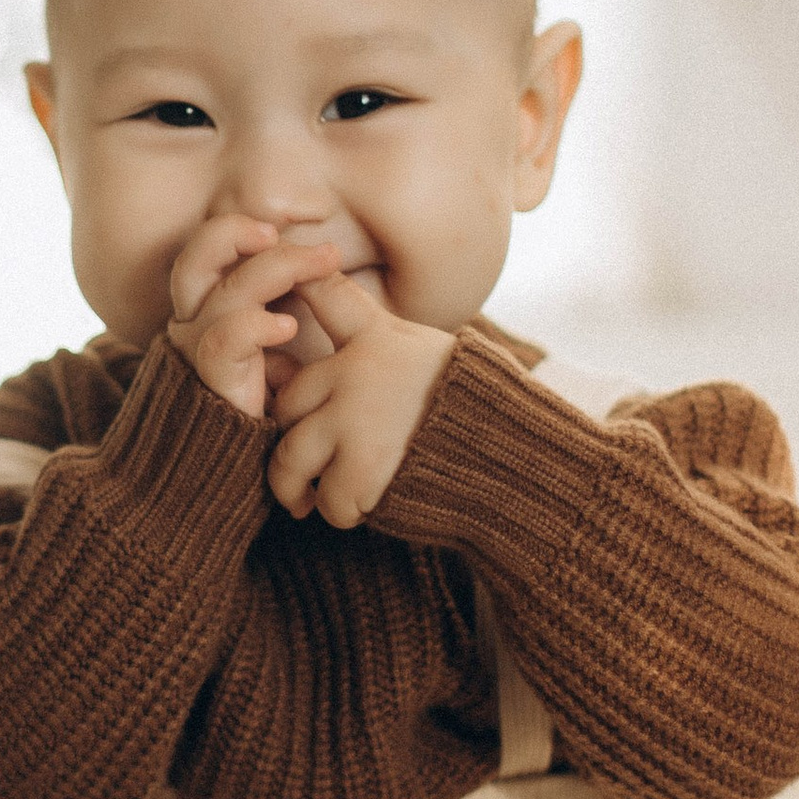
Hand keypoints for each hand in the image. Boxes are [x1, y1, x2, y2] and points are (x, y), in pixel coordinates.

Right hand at [164, 217, 343, 422]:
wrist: (249, 474)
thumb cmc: (277, 409)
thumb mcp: (287, 345)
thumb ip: (290, 304)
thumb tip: (325, 263)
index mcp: (207, 310)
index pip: (207, 253)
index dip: (240, 231)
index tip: (284, 231)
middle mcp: (193, 326)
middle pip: (197, 258)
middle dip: (244, 235)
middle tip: (303, 240)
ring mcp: (197, 354)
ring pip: (223, 292)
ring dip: (277, 270)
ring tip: (323, 266)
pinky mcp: (210, 384)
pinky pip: (222, 340)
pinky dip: (256, 325)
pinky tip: (289, 327)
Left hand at [266, 277, 454, 526]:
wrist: (515, 455)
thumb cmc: (476, 405)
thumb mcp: (427, 348)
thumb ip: (371, 333)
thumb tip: (316, 321)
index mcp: (373, 338)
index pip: (325, 296)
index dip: (298, 287)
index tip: (282, 303)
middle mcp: (354, 373)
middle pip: (286, 405)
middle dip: (293, 439)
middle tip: (304, 465)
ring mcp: (353, 422)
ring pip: (291, 461)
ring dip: (303, 487)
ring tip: (322, 495)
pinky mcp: (362, 471)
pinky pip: (328, 500)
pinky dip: (343, 511)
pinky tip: (370, 503)